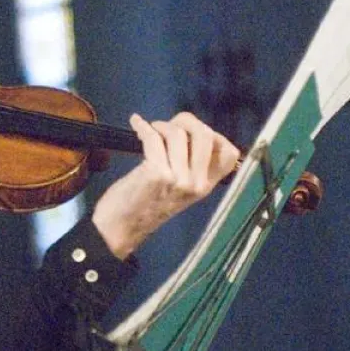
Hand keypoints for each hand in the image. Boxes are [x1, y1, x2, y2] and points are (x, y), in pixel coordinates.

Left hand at [92, 112, 239, 258]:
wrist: (120, 228)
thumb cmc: (145, 206)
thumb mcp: (178, 191)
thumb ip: (190, 169)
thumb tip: (187, 132)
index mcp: (206, 187)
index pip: (229, 154)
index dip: (215, 135)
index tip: (193, 132)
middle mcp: (197, 183)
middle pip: (205, 135)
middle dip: (186, 122)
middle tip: (168, 126)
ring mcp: (178, 179)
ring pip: (177, 134)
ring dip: (161, 125)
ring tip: (151, 130)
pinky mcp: (156, 173)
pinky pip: (153, 138)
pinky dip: (143, 127)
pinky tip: (136, 123)